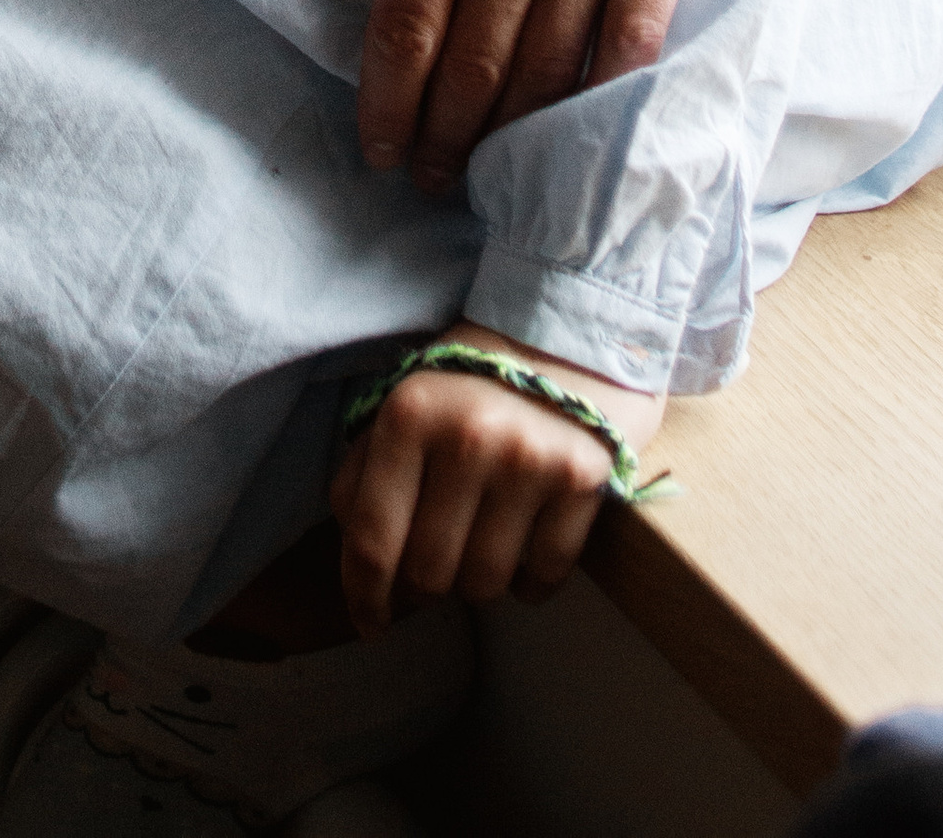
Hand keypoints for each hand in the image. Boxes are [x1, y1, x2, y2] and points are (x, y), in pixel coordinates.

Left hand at [327, 329, 663, 633]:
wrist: (570, 320)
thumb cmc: (475, 371)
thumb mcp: (406, 400)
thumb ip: (368, 469)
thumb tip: (359, 561)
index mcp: (408, 415)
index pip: (371, 537)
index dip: (364, 596)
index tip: (371, 623)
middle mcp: (467, 438)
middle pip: (428, 573)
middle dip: (423, 588)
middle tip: (432, 572)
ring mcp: (529, 460)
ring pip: (484, 583)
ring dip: (477, 584)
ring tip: (481, 547)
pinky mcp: (583, 479)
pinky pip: (544, 575)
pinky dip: (530, 581)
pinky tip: (525, 549)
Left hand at [358, 0, 762, 190]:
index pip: (406, 28)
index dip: (388, 103)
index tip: (379, 149)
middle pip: (476, 67)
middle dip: (444, 137)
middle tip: (430, 179)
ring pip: (552, 68)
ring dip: (516, 136)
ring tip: (492, 172)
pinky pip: (637, 34)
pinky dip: (605, 97)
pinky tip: (582, 136)